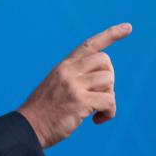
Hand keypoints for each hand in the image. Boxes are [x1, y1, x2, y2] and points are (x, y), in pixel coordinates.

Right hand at [18, 23, 132, 148]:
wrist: (26, 128)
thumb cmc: (43, 112)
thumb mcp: (56, 86)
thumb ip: (74, 78)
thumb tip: (104, 79)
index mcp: (63, 66)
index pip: (90, 45)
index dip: (111, 35)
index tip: (128, 27)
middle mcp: (68, 71)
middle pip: (105, 61)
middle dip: (109, 79)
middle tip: (98, 95)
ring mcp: (73, 85)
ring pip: (109, 80)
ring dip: (108, 97)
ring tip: (96, 110)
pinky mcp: (79, 101)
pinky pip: (109, 101)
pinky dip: (108, 113)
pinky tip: (96, 120)